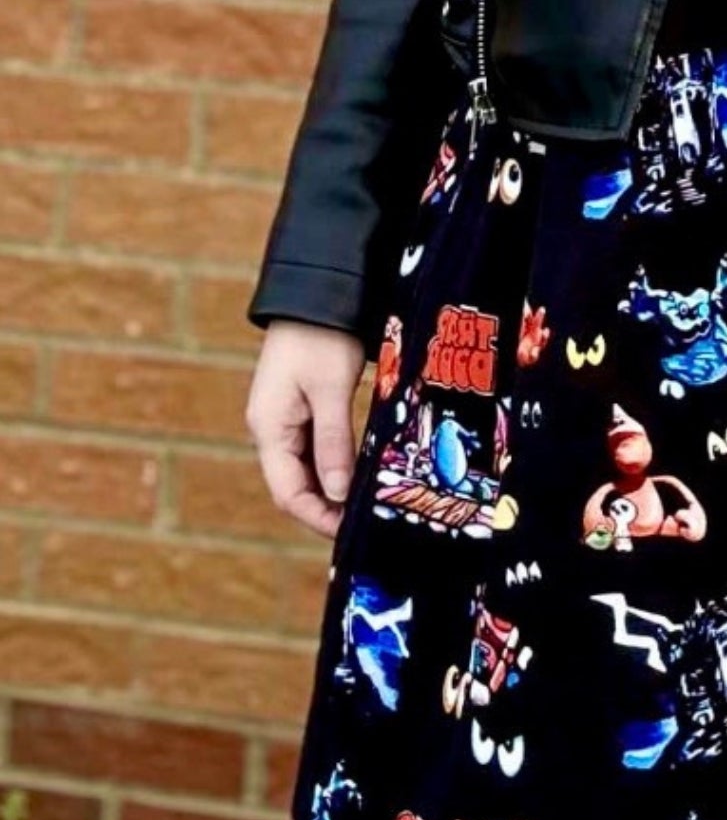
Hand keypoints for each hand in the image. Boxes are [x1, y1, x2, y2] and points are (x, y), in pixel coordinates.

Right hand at [246, 320, 367, 539]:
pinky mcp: (300, 405)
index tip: (349, 531)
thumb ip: (332, 441)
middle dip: (326, 506)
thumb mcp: (330, 390)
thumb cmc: (321, 337)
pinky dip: (334, 462)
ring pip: (306, 467)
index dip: (316, 516)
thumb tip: (336, 494)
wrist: (316, 288)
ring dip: (331, 486)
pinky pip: (314, 446)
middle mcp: (270, 428)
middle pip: (294, 484)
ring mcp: (284, 417)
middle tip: (364, 521)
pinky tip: (358, 469)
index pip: (287, 491)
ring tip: (365, 501)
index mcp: (268, 427)